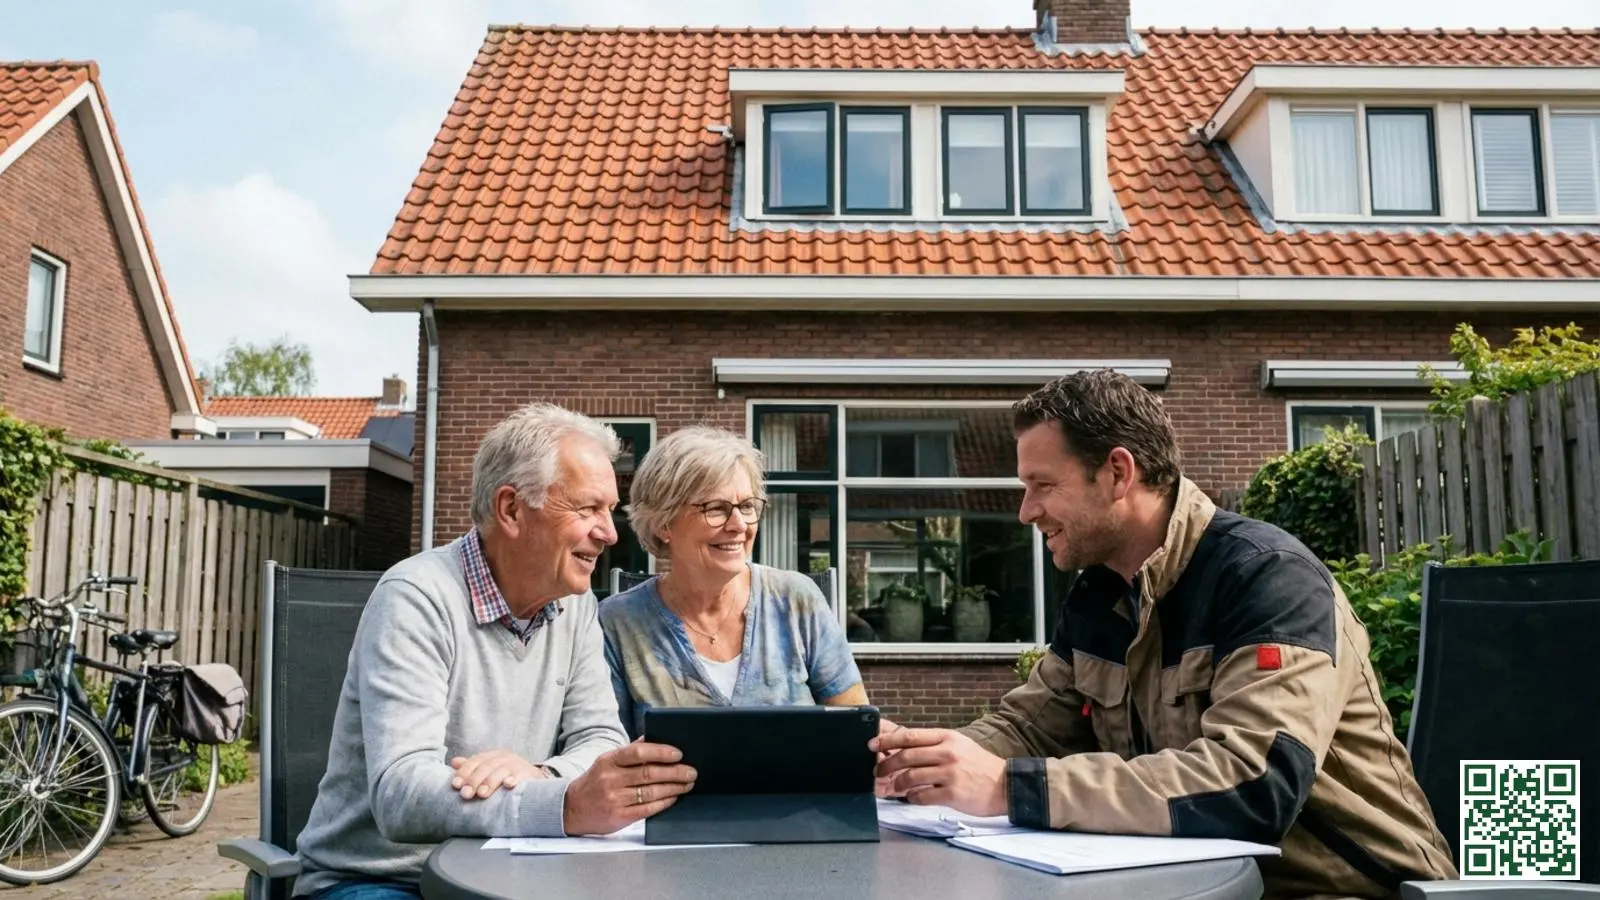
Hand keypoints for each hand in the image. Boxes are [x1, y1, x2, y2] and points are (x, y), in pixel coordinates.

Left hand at [450, 750, 547, 798]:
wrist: (533, 777)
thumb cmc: (506, 775)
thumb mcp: (489, 769)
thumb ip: (472, 767)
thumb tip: (454, 762)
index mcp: (492, 755)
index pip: (476, 760)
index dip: (465, 772)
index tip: (456, 785)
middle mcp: (504, 757)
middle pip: (487, 766)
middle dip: (474, 780)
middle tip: (466, 794)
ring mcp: (516, 764)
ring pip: (501, 771)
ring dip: (490, 782)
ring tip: (481, 794)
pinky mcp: (528, 772)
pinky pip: (521, 775)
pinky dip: (515, 779)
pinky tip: (508, 785)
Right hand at [562, 739, 697, 835]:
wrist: (571, 808)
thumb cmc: (596, 781)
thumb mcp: (607, 761)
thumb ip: (630, 751)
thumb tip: (657, 738)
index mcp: (609, 760)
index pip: (639, 753)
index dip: (661, 752)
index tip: (679, 754)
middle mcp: (611, 779)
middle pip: (649, 774)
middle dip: (675, 772)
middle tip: (692, 771)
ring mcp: (614, 799)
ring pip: (651, 792)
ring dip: (674, 787)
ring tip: (687, 784)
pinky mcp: (619, 817)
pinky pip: (647, 809)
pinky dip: (664, 802)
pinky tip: (674, 797)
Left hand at [871, 727, 1006, 816]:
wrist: (1005, 785)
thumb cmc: (979, 766)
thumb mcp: (959, 745)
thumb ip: (934, 745)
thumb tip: (905, 748)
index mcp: (947, 738)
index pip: (910, 735)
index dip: (887, 740)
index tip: (872, 744)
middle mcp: (947, 752)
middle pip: (906, 756)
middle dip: (886, 764)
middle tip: (877, 772)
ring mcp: (950, 773)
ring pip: (911, 776)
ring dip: (897, 784)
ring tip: (893, 788)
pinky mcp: (952, 793)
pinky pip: (922, 796)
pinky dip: (912, 798)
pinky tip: (912, 798)